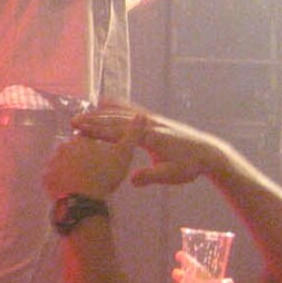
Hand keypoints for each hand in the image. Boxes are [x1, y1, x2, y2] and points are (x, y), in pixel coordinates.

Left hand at [43, 123, 140, 201]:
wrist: (84, 199)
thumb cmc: (104, 176)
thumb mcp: (123, 154)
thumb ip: (132, 134)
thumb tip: (141, 116)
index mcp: (79, 140)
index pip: (86, 139)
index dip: (95, 148)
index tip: (101, 158)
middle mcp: (62, 148)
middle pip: (72, 151)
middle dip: (80, 158)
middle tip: (92, 172)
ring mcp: (51, 163)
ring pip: (61, 163)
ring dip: (69, 169)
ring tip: (82, 181)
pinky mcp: (45, 178)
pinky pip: (52, 177)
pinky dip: (59, 181)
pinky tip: (70, 188)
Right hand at [73, 102, 221, 187]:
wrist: (208, 152)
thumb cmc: (189, 166)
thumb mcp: (172, 175)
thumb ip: (151, 175)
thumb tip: (131, 179)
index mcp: (151, 137)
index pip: (120, 132)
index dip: (99, 131)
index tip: (81, 131)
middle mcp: (150, 124)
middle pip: (117, 119)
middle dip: (94, 120)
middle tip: (73, 122)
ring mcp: (152, 119)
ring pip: (122, 113)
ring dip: (101, 114)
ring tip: (82, 116)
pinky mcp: (153, 119)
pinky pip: (130, 109)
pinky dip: (115, 106)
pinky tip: (105, 103)